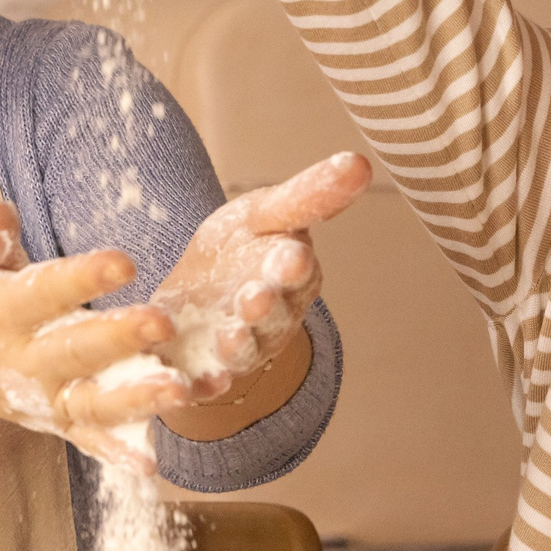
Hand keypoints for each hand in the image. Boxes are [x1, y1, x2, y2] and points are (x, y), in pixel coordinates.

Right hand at [0, 199, 187, 472]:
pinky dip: (118, 454)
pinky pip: (90, 440)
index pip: (44, 293)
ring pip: (92, 402)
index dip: (83, 278)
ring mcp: (43, 399)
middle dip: (120, 338)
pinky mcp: (57, 424)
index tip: (124, 263)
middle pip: (75, 350)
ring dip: (136, 399)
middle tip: (165, 323)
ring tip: (179, 390)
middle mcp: (22, 361)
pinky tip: (152, 464)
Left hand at [151, 153, 372, 398]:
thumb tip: (361, 162)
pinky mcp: (201, 372)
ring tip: (229, 336)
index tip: (291, 254)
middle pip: (272, 316)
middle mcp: (271, 319)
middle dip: (265, 307)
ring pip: (243, 352)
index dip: (293, 266)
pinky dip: (199, 387)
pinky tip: (189, 385)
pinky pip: (203, 384)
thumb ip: (307, 196)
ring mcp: (239, 350)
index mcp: (291, 276)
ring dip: (239, 347)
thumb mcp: (263, 214)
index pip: (297, 271)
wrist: (194, 295)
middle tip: (256, 295)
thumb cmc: (237, 249)